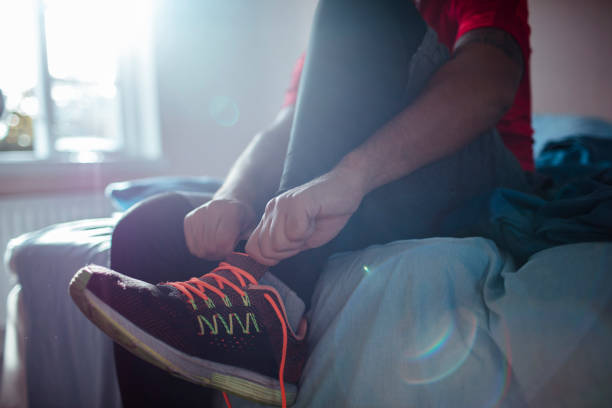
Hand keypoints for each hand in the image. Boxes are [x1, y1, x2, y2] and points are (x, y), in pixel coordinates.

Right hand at [184, 198, 255, 259]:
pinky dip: (200, 249)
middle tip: (224, 249)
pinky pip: (191, 245)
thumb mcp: (251, 227)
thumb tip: (234, 252)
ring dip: (208, 254)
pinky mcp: (189, 218)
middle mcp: (212, 208)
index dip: (227, 251)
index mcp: (231, 211)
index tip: (231, 248)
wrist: (229, 202)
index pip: (222, 241)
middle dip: (218, 253)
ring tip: (217, 247)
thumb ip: (247, 239)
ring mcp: (198, 213)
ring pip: (199, 248)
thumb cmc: (242, 218)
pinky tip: (208, 244)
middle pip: (210, 246)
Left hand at [245, 169, 364, 264]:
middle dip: (288, 251)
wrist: (347, 189)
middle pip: (266, 249)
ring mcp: (282, 205)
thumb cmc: (328, 214)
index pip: (253, 248)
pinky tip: (314, 220)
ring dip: (299, 241)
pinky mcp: (296, 202)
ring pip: (278, 243)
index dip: (270, 258)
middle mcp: (272, 209)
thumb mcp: (301, 238)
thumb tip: (267, 261)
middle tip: (304, 235)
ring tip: (310, 225)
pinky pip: (294, 233)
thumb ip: (283, 247)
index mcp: (271, 217)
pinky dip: (308, 233)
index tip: (291, 249)